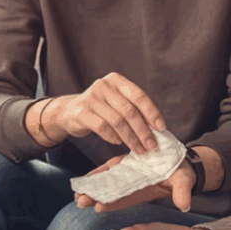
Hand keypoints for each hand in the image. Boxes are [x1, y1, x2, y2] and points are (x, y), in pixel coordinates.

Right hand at [50, 72, 166, 154]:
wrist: (70, 112)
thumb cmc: (100, 109)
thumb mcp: (117, 103)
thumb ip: (134, 110)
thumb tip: (156, 128)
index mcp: (116, 80)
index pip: (138, 95)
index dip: (151, 112)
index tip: (161, 128)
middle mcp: (103, 85)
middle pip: (129, 110)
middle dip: (143, 130)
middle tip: (152, 145)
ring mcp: (90, 98)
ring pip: (117, 121)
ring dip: (131, 138)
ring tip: (139, 149)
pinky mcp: (81, 112)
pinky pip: (102, 127)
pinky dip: (113, 137)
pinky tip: (118, 143)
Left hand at [75, 155, 196, 211]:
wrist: (179, 162)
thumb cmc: (181, 173)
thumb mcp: (182, 181)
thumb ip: (181, 192)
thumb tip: (184, 206)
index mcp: (144, 190)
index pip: (126, 199)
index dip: (113, 203)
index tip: (99, 207)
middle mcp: (132, 186)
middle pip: (112, 194)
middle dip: (96, 198)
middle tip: (80, 202)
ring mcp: (126, 176)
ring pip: (107, 185)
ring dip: (92, 189)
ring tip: (77, 195)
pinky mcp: (124, 165)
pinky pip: (108, 171)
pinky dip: (97, 175)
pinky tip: (84, 180)